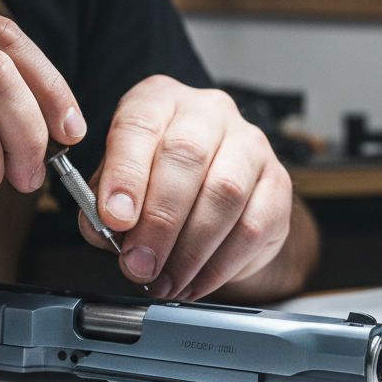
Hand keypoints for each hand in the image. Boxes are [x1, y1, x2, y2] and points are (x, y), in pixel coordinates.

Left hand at [78, 75, 300, 300]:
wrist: (221, 194)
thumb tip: (105, 231)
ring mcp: (250, 144)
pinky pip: (252, 227)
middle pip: (186, 156)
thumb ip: (103, 206)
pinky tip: (195, 281)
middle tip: (139, 263)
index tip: (114, 219)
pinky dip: (219, 265)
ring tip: (165, 281)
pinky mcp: (278, 183)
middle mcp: (207, 111)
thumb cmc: (161, 182)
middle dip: (159, 220)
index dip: (125, 174)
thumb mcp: (119, 184)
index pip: (139, 124)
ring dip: (190, 249)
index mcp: (159, 100)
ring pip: (225, 193)